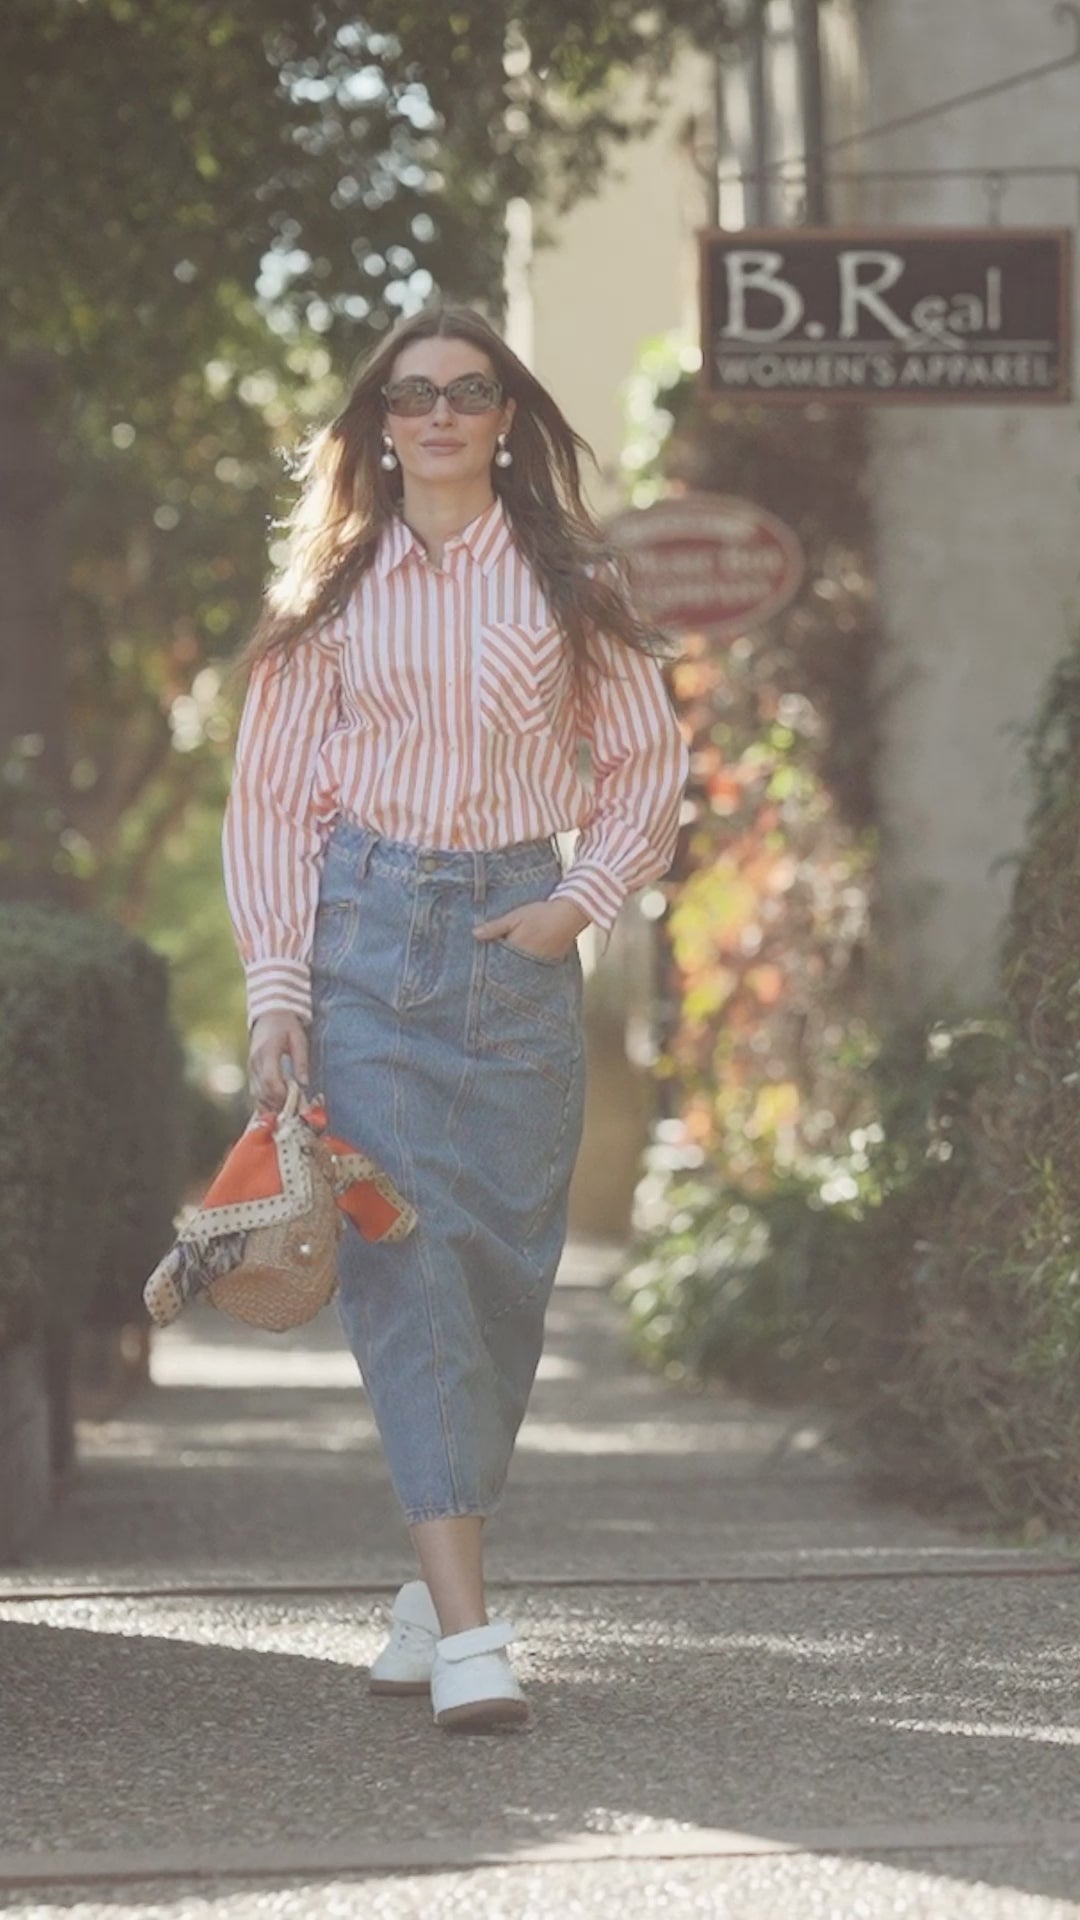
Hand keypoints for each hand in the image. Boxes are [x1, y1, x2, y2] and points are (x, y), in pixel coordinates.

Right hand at [248, 1011, 309, 1113]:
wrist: (269, 1015)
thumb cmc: (286, 1026)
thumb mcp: (299, 1039)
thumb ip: (301, 1061)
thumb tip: (304, 1083)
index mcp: (267, 1051)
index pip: (270, 1078)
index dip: (281, 1093)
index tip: (295, 1099)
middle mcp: (255, 1061)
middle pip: (263, 1090)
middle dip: (278, 1103)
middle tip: (295, 1109)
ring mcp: (251, 1067)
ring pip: (257, 1094)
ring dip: (271, 1104)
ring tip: (288, 1108)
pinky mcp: (251, 1071)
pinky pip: (255, 1091)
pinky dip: (265, 1101)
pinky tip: (277, 1106)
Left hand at [473, 896, 589, 962]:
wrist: (568, 915)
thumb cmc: (541, 914)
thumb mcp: (515, 917)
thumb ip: (495, 927)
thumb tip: (475, 934)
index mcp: (516, 948)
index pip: (496, 961)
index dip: (488, 961)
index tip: (480, 961)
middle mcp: (526, 960)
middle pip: (507, 968)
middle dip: (500, 966)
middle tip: (491, 965)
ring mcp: (539, 963)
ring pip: (520, 970)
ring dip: (513, 968)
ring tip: (507, 964)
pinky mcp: (549, 963)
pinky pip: (533, 969)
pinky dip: (527, 966)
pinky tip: (523, 962)